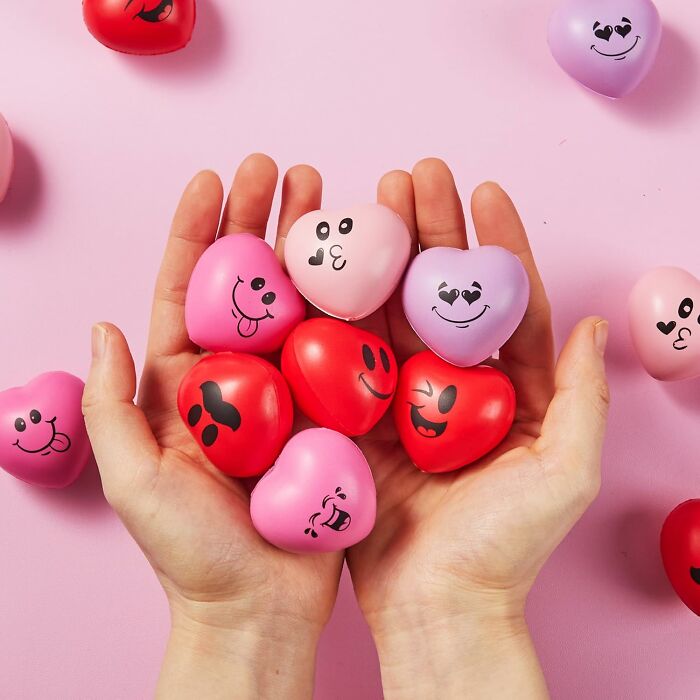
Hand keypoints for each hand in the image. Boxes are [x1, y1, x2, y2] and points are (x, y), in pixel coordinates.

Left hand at [82, 155, 341, 698]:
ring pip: (303, 306)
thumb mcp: (135, 482)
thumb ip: (112, 407)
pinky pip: (345, 353)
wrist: (260, 610)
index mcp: (186, 384)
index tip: (214, 176)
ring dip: (314, 250)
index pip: (189, 290)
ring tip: (332, 198)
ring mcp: (290, 392)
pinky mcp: (332, 415)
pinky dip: (356, 308)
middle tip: (288, 170)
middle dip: (264, 220)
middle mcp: (240, 378)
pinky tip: (371, 268)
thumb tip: (102, 326)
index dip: (198, 230)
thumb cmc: (192, 555)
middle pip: (252, 284)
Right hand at [346, 159, 609, 697]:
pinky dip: (336, 312)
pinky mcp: (356, 419)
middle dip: (430, 231)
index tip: (483, 189)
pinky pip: (346, 358)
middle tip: (411, 176)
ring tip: (369, 200)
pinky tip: (326, 266)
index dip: (496, 244)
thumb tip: (592, 325)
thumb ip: (579, 400)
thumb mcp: (563, 474)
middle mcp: (450, 386)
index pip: (504, 303)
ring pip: (389, 314)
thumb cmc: (503, 551)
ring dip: (380, 258)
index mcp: (507, 392)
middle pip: (439, 296)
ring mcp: (399, 399)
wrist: (434, 609)